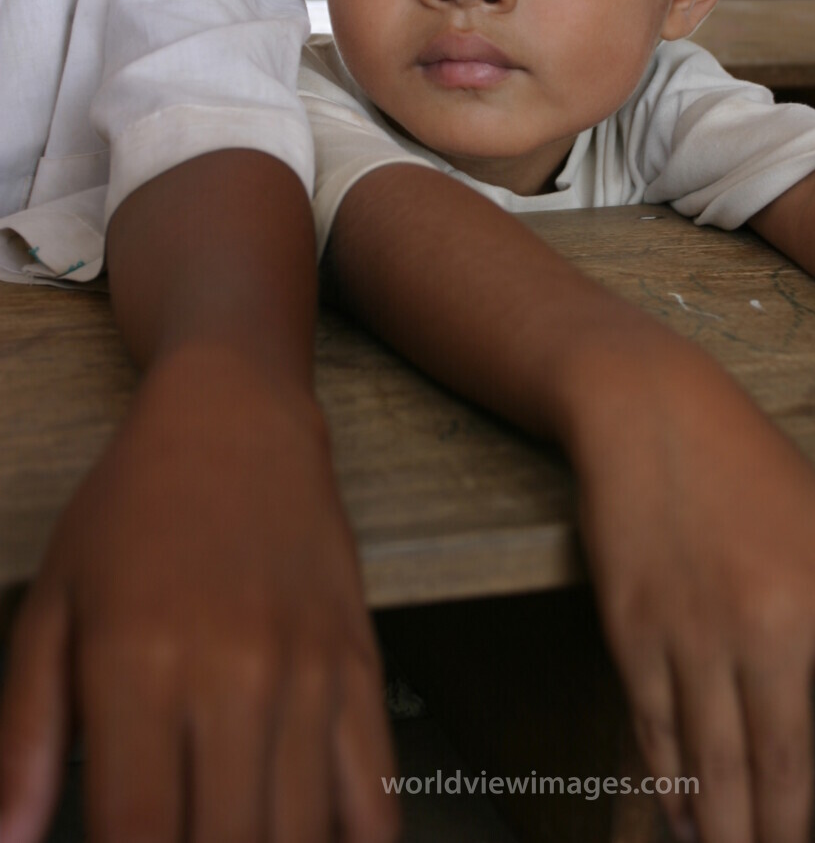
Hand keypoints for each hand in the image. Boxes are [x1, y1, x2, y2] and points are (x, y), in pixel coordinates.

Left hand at [0, 340, 399, 842]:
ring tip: (231, 836)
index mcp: (137, 663)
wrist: (237, 416)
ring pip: (300, 836)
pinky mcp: (359, 660)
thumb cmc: (132, 507)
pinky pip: (376, 790)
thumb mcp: (52, 603)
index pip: (135, 835)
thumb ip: (24, 733)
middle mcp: (232, 673)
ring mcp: (307, 669)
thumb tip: (9, 839)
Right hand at [565, 332, 814, 842]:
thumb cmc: (746, 458)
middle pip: (786, 764)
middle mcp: (765, 623)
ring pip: (716, 765)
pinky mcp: (630, 632)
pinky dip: (670, 787)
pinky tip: (683, 818)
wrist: (644, 409)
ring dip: (729, 830)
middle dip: (789, 838)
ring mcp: (691, 632)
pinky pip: (655, 731)